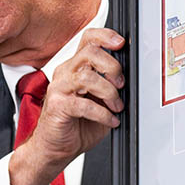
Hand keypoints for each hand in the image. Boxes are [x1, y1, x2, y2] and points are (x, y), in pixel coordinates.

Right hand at [9, 28, 124, 184]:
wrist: (55, 148)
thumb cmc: (76, 124)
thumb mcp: (99, 101)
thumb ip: (110, 86)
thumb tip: (129, 80)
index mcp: (75, 67)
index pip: (88, 39)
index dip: (105, 36)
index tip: (121, 43)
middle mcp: (65, 73)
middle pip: (90, 53)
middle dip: (112, 67)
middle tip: (121, 85)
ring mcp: (59, 88)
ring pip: (87, 76)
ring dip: (109, 93)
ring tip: (116, 107)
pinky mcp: (57, 106)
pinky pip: (83, 104)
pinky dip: (102, 114)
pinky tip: (110, 120)